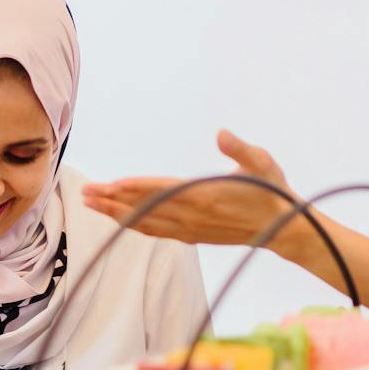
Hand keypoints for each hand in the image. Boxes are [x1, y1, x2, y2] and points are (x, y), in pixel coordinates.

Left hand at [81, 131, 302, 250]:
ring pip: (145, 222)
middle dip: (113, 200)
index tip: (111, 184)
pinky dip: (133, 225)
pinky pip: (155, 232)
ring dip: (116, 213)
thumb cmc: (272, 190)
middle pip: (145, 207)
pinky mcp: (191, 236)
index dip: (135, 187)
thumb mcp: (263, 163)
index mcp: (206, 196)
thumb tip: (221, 133)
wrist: (283, 229)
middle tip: (85, 192)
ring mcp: (190, 229)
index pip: (162, 190)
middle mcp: (193, 216)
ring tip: (91, 204)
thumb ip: (240, 149)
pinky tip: (118, 220)